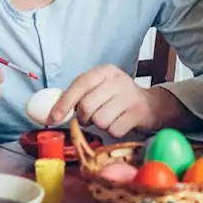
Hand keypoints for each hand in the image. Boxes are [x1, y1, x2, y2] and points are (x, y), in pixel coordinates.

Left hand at [49, 65, 168, 137]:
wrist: (150, 105)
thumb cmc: (117, 98)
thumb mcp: (99, 88)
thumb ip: (78, 95)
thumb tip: (52, 111)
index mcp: (104, 71)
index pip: (79, 85)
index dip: (63, 103)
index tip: (52, 118)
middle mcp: (117, 80)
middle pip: (87, 106)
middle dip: (84, 118)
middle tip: (90, 118)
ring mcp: (129, 96)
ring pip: (100, 120)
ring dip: (100, 125)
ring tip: (108, 118)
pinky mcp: (137, 113)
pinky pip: (114, 130)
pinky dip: (113, 131)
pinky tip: (120, 123)